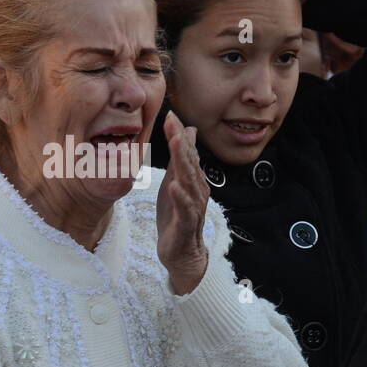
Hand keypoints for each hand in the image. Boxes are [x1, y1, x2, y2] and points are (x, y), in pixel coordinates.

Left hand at [156, 110, 208, 294]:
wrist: (182, 252)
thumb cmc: (178, 215)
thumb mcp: (175, 181)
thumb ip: (180, 158)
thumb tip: (187, 131)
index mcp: (192, 178)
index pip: (186, 151)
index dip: (178, 133)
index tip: (169, 114)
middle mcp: (196, 189)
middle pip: (189, 161)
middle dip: (181, 140)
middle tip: (173, 121)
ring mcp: (193, 206)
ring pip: (189, 181)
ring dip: (183, 162)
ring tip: (175, 144)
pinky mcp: (186, 224)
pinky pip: (185, 209)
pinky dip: (180, 197)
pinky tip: (174, 186)